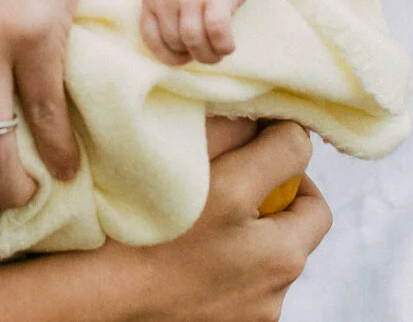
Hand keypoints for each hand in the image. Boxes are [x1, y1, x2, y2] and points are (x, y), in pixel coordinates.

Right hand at [97, 121, 330, 321]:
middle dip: (289, 192)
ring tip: (223, 228)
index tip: (267, 133)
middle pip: (313, 211)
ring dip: (270, 234)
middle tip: (254, 183)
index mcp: (238, 201)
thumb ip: (215, 126)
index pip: (295, 147)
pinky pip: (268, 285)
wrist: (99, 305)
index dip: (281, 132)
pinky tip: (213, 262)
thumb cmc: (122, 231)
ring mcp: (266, 301)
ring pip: (291, 252)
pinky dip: (252, 270)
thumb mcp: (166, 160)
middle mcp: (267, 258)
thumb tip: (254, 110)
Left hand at [140, 0, 254, 64]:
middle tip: (204, 51)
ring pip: (194, 41)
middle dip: (191, 54)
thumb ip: (164, 14)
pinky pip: (216, 32)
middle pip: (175, 41)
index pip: (149, 36)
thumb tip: (173, 55)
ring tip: (216, 53)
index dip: (167, 55)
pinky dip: (223, 46)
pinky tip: (227, 46)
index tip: (182, 56)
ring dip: (208, 55)